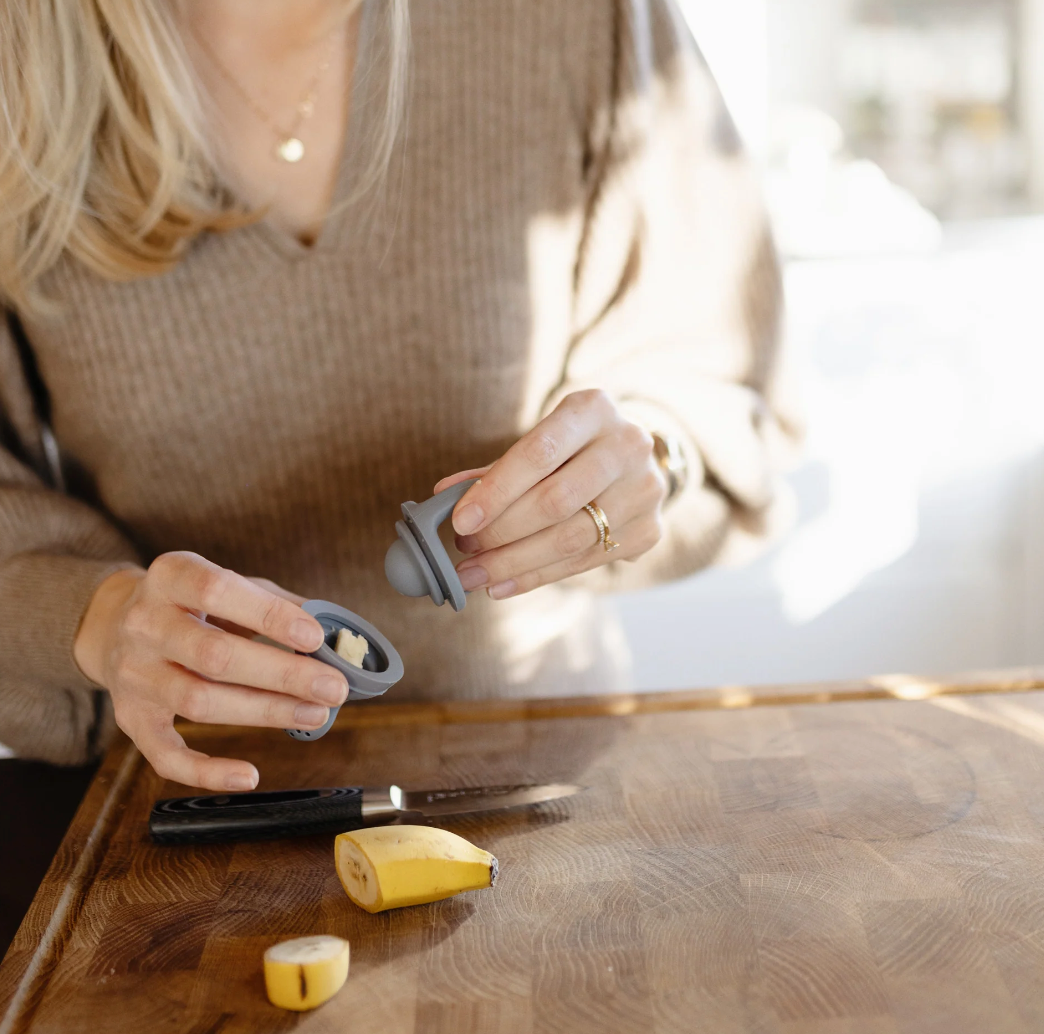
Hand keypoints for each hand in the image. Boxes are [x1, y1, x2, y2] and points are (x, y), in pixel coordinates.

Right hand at [74, 552, 346, 790]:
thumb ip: (278, 604)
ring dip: (264, 712)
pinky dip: (207, 772)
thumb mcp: (230, 585)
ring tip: (315, 714)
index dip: (269, 616)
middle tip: (334, 687)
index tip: (316, 636)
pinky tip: (249, 775)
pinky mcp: (131, 718)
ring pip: (199, 702)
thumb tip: (336, 634)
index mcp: (171, 577)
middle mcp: (144, 624)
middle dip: (282, 674)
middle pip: (214, 655)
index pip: (218, 590)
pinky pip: (165, 755)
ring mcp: (134, 674)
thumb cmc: (194, 604)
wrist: (114, 624)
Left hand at [437, 390, 666, 598]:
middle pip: (556, 501)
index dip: (497, 490)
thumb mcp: (540, 440)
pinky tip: (503, 584)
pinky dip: (537, 576)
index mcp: (594, 409)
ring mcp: (645, 490)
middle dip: (502, 532)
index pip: (539, 453)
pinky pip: (584, 562)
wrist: (633, 458)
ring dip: (514, 563)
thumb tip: (444, 496)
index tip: (460, 521)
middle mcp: (628, 446)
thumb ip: (496, 469)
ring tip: (475, 575)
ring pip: (571, 539)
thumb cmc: (572, 447)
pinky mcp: (650, 531)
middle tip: (464, 551)